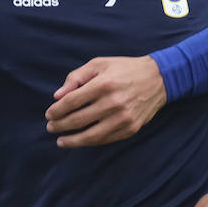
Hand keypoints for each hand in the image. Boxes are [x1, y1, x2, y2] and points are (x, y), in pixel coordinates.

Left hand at [45, 55, 166, 147]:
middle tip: (51, 128)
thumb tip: (57, 96)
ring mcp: (123, 118)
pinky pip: (105, 139)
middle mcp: (113, 102)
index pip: (71, 102)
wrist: (159, 79)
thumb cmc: (124, 69)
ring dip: (72, 141)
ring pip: (91, 136)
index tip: (49, 114)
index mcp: (103, 84)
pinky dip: (90, 142)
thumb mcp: (99, 64)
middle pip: (78, 120)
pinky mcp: (131, 128)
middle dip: (60, 126)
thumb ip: (76, 78)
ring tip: (61, 141)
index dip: (56, 111)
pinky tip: (80, 140)